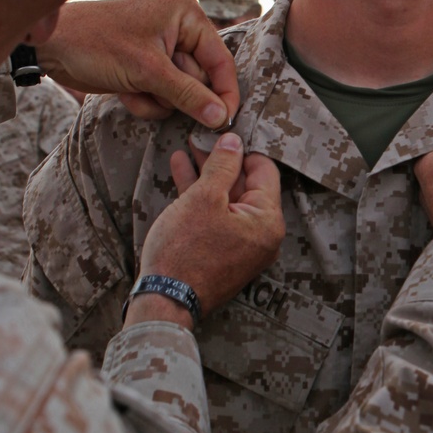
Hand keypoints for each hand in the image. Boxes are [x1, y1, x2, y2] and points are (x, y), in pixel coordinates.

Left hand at [36, 0, 240, 128]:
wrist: (50, 48)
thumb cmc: (96, 44)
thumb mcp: (147, 71)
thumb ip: (188, 94)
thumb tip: (221, 117)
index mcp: (187, 17)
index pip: (221, 62)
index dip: (224, 93)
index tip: (224, 122)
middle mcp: (179, 31)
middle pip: (201, 81)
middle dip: (175, 94)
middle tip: (151, 87)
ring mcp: (161, 53)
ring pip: (180, 94)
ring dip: (157, 100)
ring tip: (132, 87)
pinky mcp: (145, 70)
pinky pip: (161, 98)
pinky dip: (144, 101)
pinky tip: (123, 90)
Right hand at [127, 132, 283, 323]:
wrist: (164, 300)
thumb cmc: (184, 250)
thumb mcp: (203, 198)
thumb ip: (222, 166)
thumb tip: (234, 141)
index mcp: (268, 221)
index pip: (264, 171)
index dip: (242, 149)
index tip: (222, 133)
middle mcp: (262, 235)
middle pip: (245, 185)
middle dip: (222, 161)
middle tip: (201, 138)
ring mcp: (242, 245)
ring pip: (226, 200)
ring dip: (207, 174)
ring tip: (188, 148)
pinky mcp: (222, 252)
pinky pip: (217, 217)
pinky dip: (201, 196)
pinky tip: (181, 170)